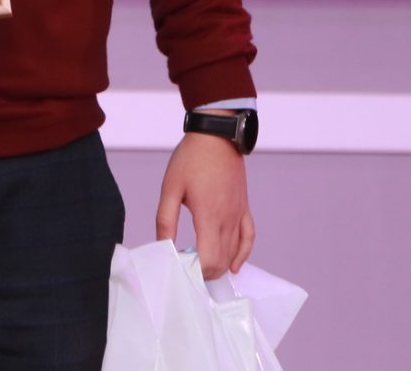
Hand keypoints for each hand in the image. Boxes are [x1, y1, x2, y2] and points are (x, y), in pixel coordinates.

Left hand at [155, 129, 254, 279]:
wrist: (217, 137)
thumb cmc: (190, 160)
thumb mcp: (170, 189)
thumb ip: (165, 220)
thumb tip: (162, 246)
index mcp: (209, 216)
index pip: (210, 260)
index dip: (196, 272)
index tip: (180, 270)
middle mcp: (228, 219)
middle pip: (222, 261)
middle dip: (204, 272)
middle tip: (185, 270)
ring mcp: (239, 215)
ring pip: (234, 252)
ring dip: (219, 265)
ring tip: (200, 269)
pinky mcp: (244, 209)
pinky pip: (248, 237)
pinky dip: (242, 254)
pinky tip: (234, 266)